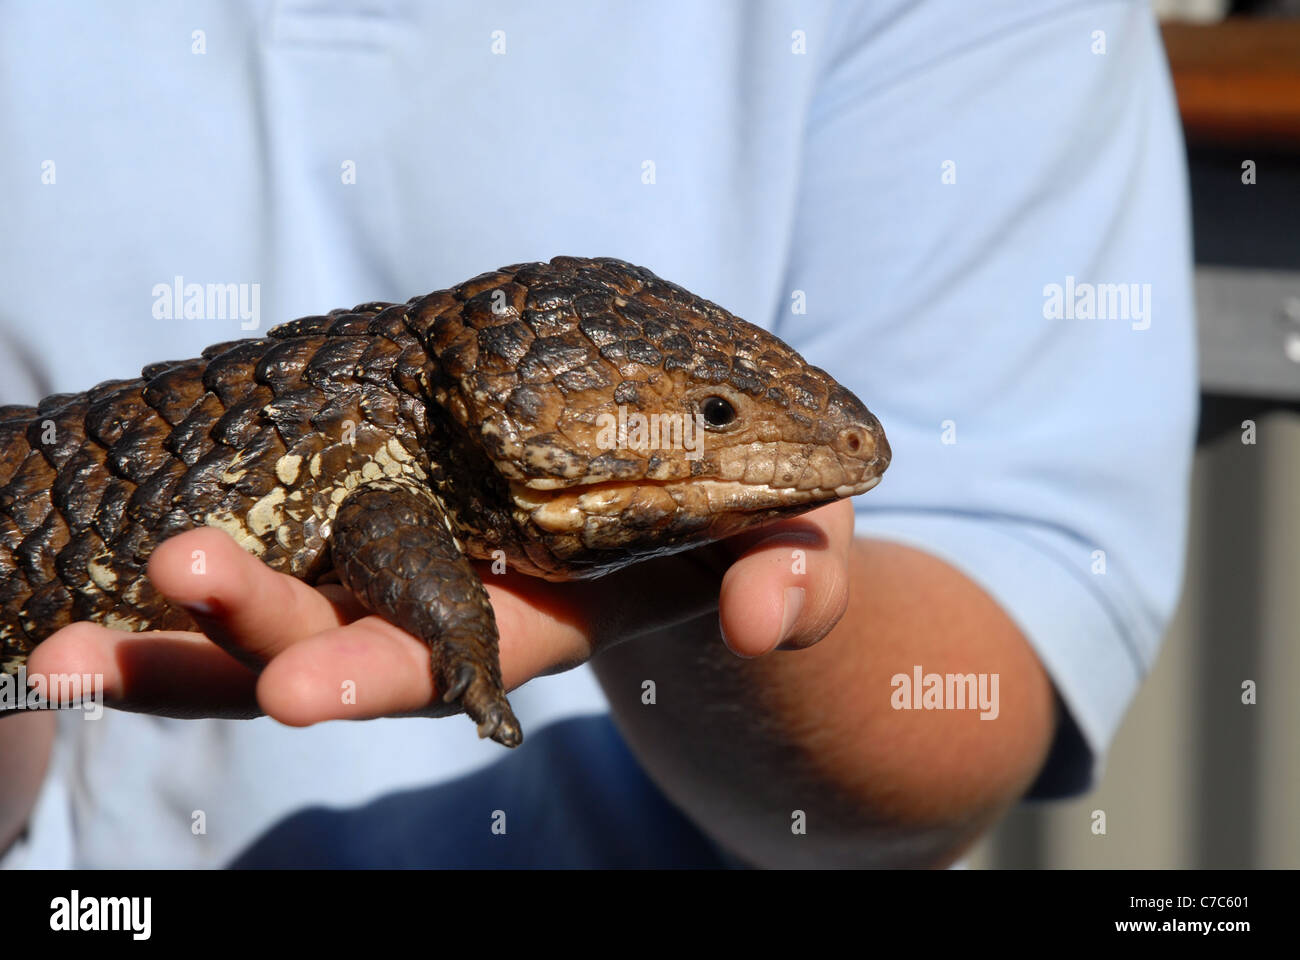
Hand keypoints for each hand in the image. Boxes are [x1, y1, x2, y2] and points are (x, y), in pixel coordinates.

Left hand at [26, 501, 855, 724]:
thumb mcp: (797, 545)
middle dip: (249, 632)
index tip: (292, 693)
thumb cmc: (759, 528)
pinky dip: (198, 574)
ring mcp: (409, 555)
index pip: (449, 658)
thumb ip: (793, 581)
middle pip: (336, 637)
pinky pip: (288, 532)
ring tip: (63, 641)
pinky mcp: (386, 506)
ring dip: (181, 623)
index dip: (377, 674)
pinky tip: (111, 563)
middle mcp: (453, 600)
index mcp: (539, 617)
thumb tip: (768, 618)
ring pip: (281, 603)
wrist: (702, 498)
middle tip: (168, 583)